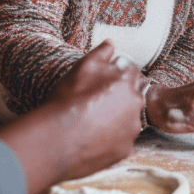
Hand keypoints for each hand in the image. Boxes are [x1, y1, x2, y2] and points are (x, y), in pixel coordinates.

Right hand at [0, 40, 143, 193]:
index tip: (102, 80)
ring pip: (128, 119)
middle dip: (118, 96)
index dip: (115, 73)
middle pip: (131, 95)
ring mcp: (132, 129)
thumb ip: (101, 53)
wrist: (57, 140)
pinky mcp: (125, 150)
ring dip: (116, 118)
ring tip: (91, 121)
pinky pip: (120, 140)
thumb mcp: (82, 67)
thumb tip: (111, 43)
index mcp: (127, 80)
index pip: (131, 70)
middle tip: (95, 101)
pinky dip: (110, 138)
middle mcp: (136, 104)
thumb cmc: (68, 100)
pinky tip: (92, 136)